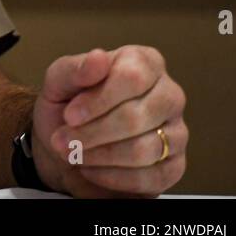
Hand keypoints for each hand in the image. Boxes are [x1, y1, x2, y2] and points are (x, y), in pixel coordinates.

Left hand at [32, 46, 186, 197]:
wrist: (64, 147)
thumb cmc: (67, 108)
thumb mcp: (58, 82)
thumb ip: (75, 69)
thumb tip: (98, 58)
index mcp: (145, 62)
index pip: (132, 77)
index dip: (98, 101)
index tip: (70, 115)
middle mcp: (169, 94)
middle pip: (136, 117)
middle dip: (92, 133)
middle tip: (62, 140)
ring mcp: (177, 132)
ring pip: (143, 150)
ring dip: (99, 156)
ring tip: (73, 153)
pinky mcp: (174, 166)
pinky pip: (150, 177)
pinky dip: (112, 177)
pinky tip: (90, 169)